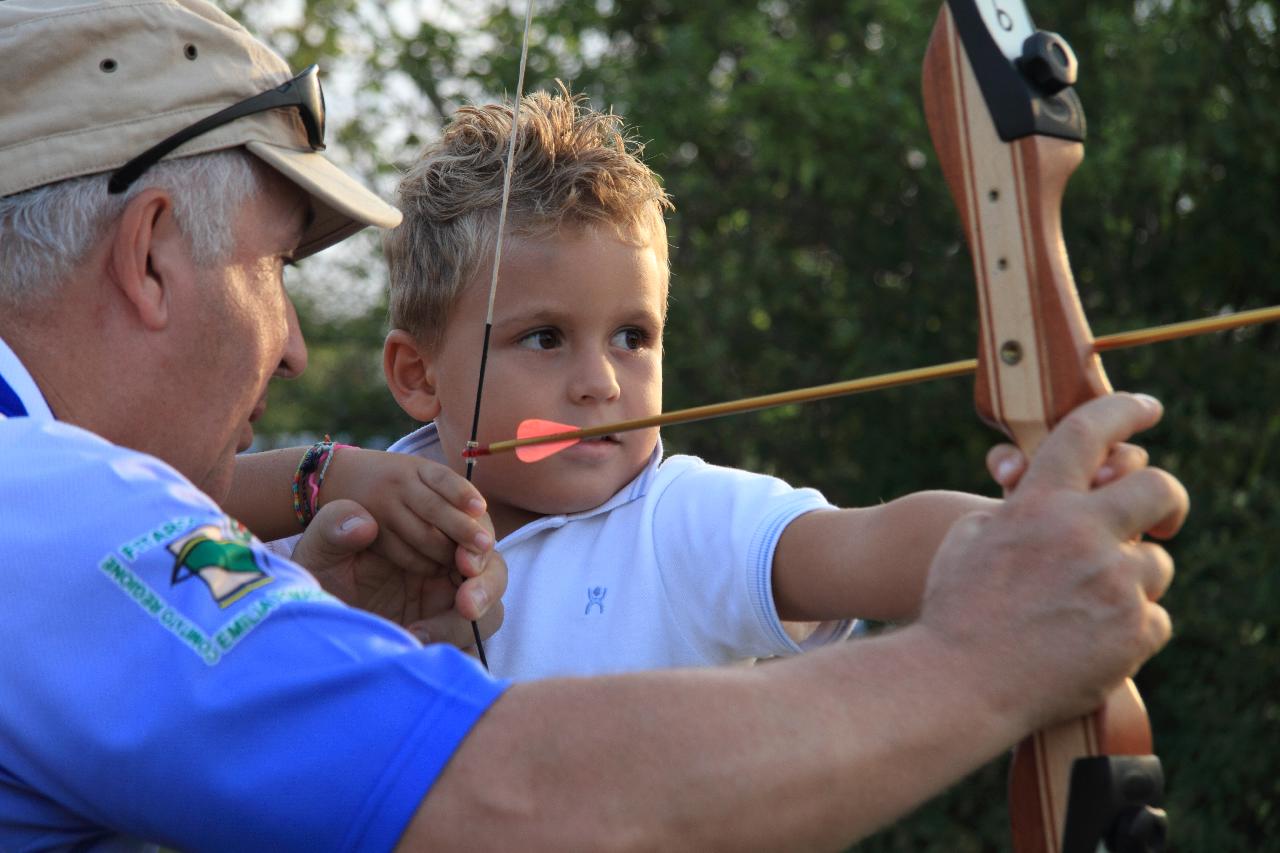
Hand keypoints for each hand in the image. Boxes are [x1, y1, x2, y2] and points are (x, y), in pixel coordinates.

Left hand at [290, 499, 505, 648]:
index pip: (472, 530)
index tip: (465, 559)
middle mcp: (445, 571)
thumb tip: (362, 523)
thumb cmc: (318, 574)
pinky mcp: (441, 641)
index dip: (478, 540)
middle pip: (492, 571)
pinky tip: (423, 657)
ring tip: (419, 636)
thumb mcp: (319, 548)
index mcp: (429, 537)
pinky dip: (459, 656)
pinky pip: (468, 651)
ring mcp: (446, 608)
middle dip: (487, 586)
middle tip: (467, 605)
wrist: (305, 621)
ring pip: (488, 613)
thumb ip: (333, 527)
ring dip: (469, 624)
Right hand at [320, 448, 494, 578]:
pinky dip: (425, 563)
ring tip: (464, 561)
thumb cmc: (392, 481)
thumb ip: (444, 490)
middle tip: (484, 546)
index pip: (443, 478)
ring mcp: (383, 509)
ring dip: (447, 551)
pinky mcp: (373, 533)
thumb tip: (479, 512)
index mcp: (416, 467)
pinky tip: (438, 567)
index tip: (480, 508)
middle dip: (464, 530)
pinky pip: (404, 553)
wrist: (334, 478)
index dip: (463, 493)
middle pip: (436, 509)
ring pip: (423, 535)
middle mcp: (399, 485)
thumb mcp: (415, 473)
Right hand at [920, 393, 1187, 732]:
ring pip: (1154, 565)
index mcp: (1039, 505)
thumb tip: (1046, 496)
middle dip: (1165, 500)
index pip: (1088, 432)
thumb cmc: (954, 609)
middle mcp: (1083, 535)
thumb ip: (1016, 509)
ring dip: (1130, 580)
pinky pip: (1154, 618)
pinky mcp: (1133, 633)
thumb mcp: (968, 537)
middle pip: (1157, 488)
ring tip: (1087, 607)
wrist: (961, 681)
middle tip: (1159, 518)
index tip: (1146, 408)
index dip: (1122, 410)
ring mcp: (1114, 584)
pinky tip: (1090, 641)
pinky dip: (1129, 629)